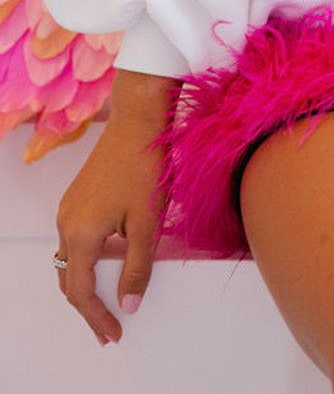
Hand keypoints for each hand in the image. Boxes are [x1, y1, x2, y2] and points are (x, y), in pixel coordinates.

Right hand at [54, 113, 168, 345]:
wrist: (138, 119)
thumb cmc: (145, 167)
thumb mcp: (147, 223)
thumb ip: (137, 268)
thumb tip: (129, 305)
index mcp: (80, 234)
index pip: (80, 292)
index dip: (96, 317)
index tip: (114, 334)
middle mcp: (66, 222)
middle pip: (68, 279)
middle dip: (86, 307)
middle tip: (107, 329)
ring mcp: (69, 207)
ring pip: (68, 259)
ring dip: (84, 283)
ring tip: (107, 302)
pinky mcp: (78, 196)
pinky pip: (74, 239)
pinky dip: (86, 260)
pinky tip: (108, 263)